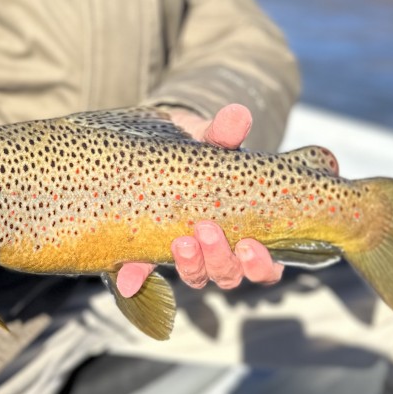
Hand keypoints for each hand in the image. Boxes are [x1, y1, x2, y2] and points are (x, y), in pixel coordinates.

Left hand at [116, 104, 283, 298]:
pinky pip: (145, 272)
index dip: (259, 265)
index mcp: (248, 234)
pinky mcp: (152, 251)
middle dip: (219, 258)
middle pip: (228, 274)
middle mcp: (221, 253)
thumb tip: (238, 115)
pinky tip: (129, 278)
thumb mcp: (215, 141)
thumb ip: (226, 133)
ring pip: (197, 276)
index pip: (264, 268)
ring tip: (180, 242)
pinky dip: (137, 277)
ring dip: (190, 265)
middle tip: (206, 230)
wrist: (166, 149)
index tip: (249, 244)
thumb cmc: (204, 151)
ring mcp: (189, 255)